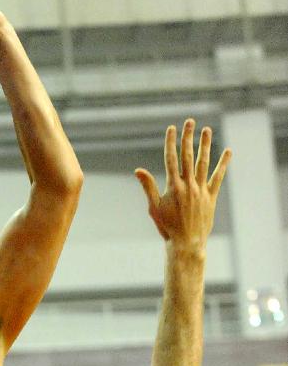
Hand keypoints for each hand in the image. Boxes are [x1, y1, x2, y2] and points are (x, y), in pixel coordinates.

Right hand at [135, 119, 230, 247]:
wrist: (186, 243)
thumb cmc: (167, 227)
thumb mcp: (154, 207)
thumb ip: (148, 186)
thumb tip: (138, 170)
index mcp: (173, 187)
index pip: (171, 158)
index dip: (170, 142)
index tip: (171, 128)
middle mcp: (188, 185)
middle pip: (188, 156)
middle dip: (188, 137)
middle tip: (189, 121)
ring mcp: (201, 190)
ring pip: (203, 163)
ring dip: (205, 145)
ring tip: (206, 130)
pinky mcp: (211, 197)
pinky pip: (218, 177)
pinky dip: (223, 164)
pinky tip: (228, 151)